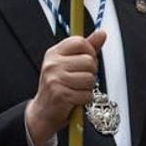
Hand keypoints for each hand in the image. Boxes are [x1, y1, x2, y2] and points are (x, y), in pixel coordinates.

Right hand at [25, 31, 106, 145]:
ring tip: (77, 90)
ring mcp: (55, 79)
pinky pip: (87, 95)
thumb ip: (86, 49)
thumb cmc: (58, 86)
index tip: (85, 61)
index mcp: (53, 53)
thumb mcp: (68, 64)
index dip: (89, 52)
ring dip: (88, 88)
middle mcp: (52, 64)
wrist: (43, 112)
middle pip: (89, 61)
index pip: (80, 42)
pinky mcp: (60, 95)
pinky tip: (75, 100)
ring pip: (90, 79)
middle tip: (80, 80)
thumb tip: (102, 33)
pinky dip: (85, 100)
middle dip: (91, 73)